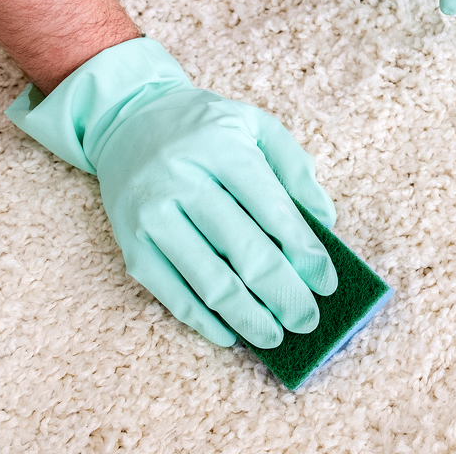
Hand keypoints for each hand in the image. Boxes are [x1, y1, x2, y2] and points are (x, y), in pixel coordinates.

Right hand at [6, 38, 337, 348]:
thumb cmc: (205, 128)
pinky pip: (171, 293)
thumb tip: (325, 222)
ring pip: (208, 281)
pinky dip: (203, 320)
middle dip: (284, 294)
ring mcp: (151, 216)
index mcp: (221, 148)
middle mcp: (182, 181)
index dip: (305, 253)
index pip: (273, 211)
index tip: (327, 284)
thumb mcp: (256, 126)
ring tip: (277, 336)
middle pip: (244, 252)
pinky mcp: (130, 244)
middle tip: (309, 320)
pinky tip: (231, 335)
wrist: (128, 120)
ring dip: (249, 317)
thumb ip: (294, 168)